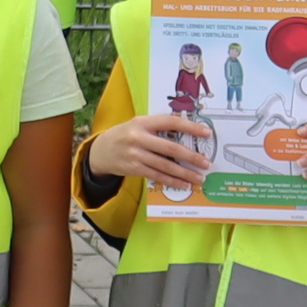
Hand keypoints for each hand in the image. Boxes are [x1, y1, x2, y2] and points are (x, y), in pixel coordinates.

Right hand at [84, 112, 213, 190]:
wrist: (100, 151)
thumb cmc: (125, 135)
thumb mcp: (138, 125)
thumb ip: (158, 128)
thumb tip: (187, 136)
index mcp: (142, 122)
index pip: (170, 122)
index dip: (190, 127)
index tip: (207, 133)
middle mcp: (138, 137)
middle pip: (170, 148)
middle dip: (191, 156)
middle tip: (206, 163)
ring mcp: (135, 154)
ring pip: (165, 165)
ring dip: (184, 172)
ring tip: (199, 177)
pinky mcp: (133, 168)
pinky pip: (157, 176)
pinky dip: (172, 181)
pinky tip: (184, 184)